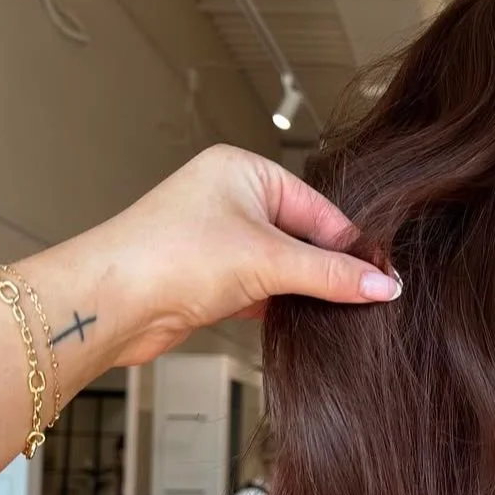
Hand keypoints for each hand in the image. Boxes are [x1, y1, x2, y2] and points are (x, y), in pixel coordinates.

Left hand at [45, 145, 399, 367]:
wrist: (111, 303)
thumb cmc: (170, 257)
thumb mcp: (267, 262)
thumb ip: (330, 274)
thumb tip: (382, 284)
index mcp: (244, 171)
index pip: (319, 209)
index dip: (351, 246)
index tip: (384, 278)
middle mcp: (230, 198)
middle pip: (302, 236)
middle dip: (328, 269)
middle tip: (368, 299)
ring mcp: (218, 239)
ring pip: (282, 266)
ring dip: (304, 290)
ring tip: (340, 314)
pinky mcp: (210, 278)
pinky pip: (261, 288)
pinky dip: (281, 305)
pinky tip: (302, 323)